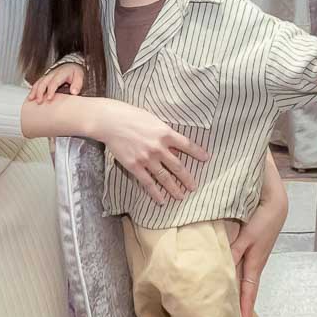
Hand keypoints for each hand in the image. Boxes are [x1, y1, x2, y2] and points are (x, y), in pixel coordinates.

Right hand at [29, 62, 83, 102]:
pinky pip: (37, 83)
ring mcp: (47, 75)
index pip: (54, 82)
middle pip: (43, 82)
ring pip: (38, 82)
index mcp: (61, 73)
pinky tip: (30, 96)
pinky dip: (33, 90)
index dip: (51, 91)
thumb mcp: (79, 76)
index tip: (49, 98)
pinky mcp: (45, 78)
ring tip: (31, 99)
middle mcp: (52, 74)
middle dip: (40, 92)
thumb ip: (77, 84)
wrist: (71, 65)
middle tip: (39, 101)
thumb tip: (74, 92)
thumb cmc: (74, 72)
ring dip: (34, 91)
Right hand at [91, 100, 209, 204]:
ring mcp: (147, 158)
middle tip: (194, 187)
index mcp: (165, 133)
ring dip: (174, 188)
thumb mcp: (154, 120)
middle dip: (187, 178)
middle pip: (178, 166)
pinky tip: (161, 200)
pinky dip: (155, 193)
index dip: (197, 152)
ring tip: (181, 196)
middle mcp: (159, 148)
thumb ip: (165, 133)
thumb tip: (175, 145)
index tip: (206, 158)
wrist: (111, 121)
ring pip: (164, 177)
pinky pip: (147, 183)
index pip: (187, 145)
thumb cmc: (132, 116)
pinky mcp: (134, 166)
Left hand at [229, 156, 288, 316]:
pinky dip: (231, 274)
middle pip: (243, 288)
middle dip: (237, 306)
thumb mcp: (249, 233)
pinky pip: (238, 264)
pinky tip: (221, 277)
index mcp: (255, 261)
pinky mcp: (248, 244)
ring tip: (223, 307)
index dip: (245, 311)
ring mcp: (251, 253)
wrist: (274, 194)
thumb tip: (222, 271)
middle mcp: (253, 261)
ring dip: (233, 291)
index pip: (249, 292)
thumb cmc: (264, 213)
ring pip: (239, 277)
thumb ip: (235, 250)